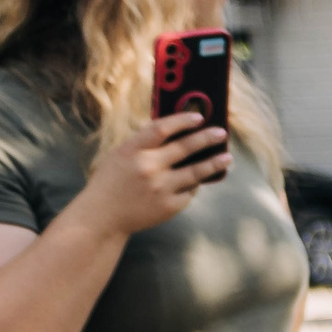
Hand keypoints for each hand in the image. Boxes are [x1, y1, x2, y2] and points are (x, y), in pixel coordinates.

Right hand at [73, 114, 229, 236]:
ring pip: (196, 172)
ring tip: (227, 157)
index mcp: (132, 150)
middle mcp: (148, 167)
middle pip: (184, 148)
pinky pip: (190, 192)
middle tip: (222, 133)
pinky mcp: (170, 206)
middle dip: (206, 138)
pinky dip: (193, 185)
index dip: (182, 120)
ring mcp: (161, 188)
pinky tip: (198, 181)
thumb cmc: (113, 181)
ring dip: (214, 164)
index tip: (199, 116)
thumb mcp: (121, 155)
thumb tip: (178, 131)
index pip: (161, 128)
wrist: (104, 215)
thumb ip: (145, 144)